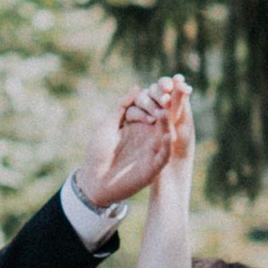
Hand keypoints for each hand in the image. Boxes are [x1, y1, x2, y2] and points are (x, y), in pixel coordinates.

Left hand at [78, 77, 188, 208]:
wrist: (93, 181)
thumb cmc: (98, 153)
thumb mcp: (108, 126)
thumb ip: (122, 107)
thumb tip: (138, 87)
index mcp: (139, 126)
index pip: (152, 108)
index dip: (155, 98)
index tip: (160, 86)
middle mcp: (149, 137)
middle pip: (162, 119)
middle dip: (167, 106)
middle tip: (173, 93)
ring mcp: (152, 152)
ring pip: (165, 135)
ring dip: (166, 124)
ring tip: (165, 112)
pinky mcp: (152, 168)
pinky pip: (163, 156)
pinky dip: (166, 147)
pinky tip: (167, 136)